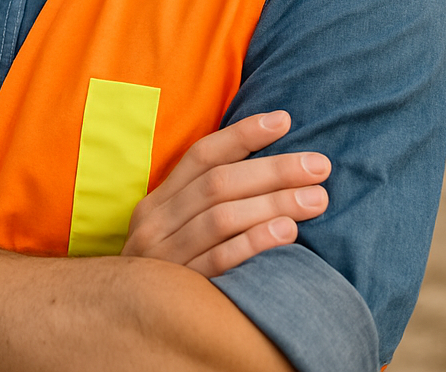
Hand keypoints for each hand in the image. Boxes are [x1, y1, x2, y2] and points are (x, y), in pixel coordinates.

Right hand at [121, 110, 329, 277]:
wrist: (126, 323)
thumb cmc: (169, 269)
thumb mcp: (175, 228)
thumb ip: (205, 200)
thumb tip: (265, 163)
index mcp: (158, 200)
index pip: (201, 155)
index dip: (243, 134)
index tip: (284, 121)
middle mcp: (156, 222)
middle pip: (218, 184)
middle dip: (273, 170)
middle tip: (319, 165)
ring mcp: (165, 256)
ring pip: (221, 218)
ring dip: (272, 203)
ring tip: (316, 198)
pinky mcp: (180, 290)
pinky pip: (219, 261)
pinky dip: (254, 243)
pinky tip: (287, 232)